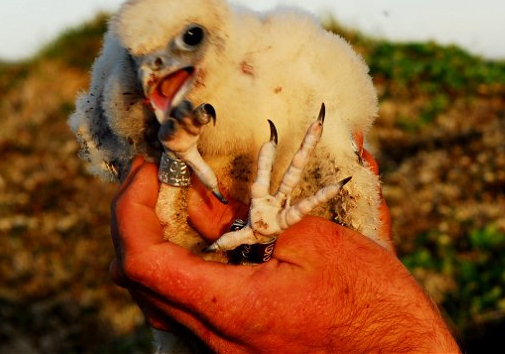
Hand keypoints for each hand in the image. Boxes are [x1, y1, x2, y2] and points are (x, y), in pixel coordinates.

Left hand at [110, 157, 458, 352]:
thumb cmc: (374, 303)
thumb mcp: (318, 243)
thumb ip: (254, 220)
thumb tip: (206, 197)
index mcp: (232, 309)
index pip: (143, 263)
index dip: (130, 208)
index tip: (150, 169)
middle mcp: (217, 342)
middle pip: (141, 284)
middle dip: (139, 221)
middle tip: (162, 178)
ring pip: (163, 301)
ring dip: (162, 246)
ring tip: (188, 203)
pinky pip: (193, 312)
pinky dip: (190, 270)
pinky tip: (218, 243)